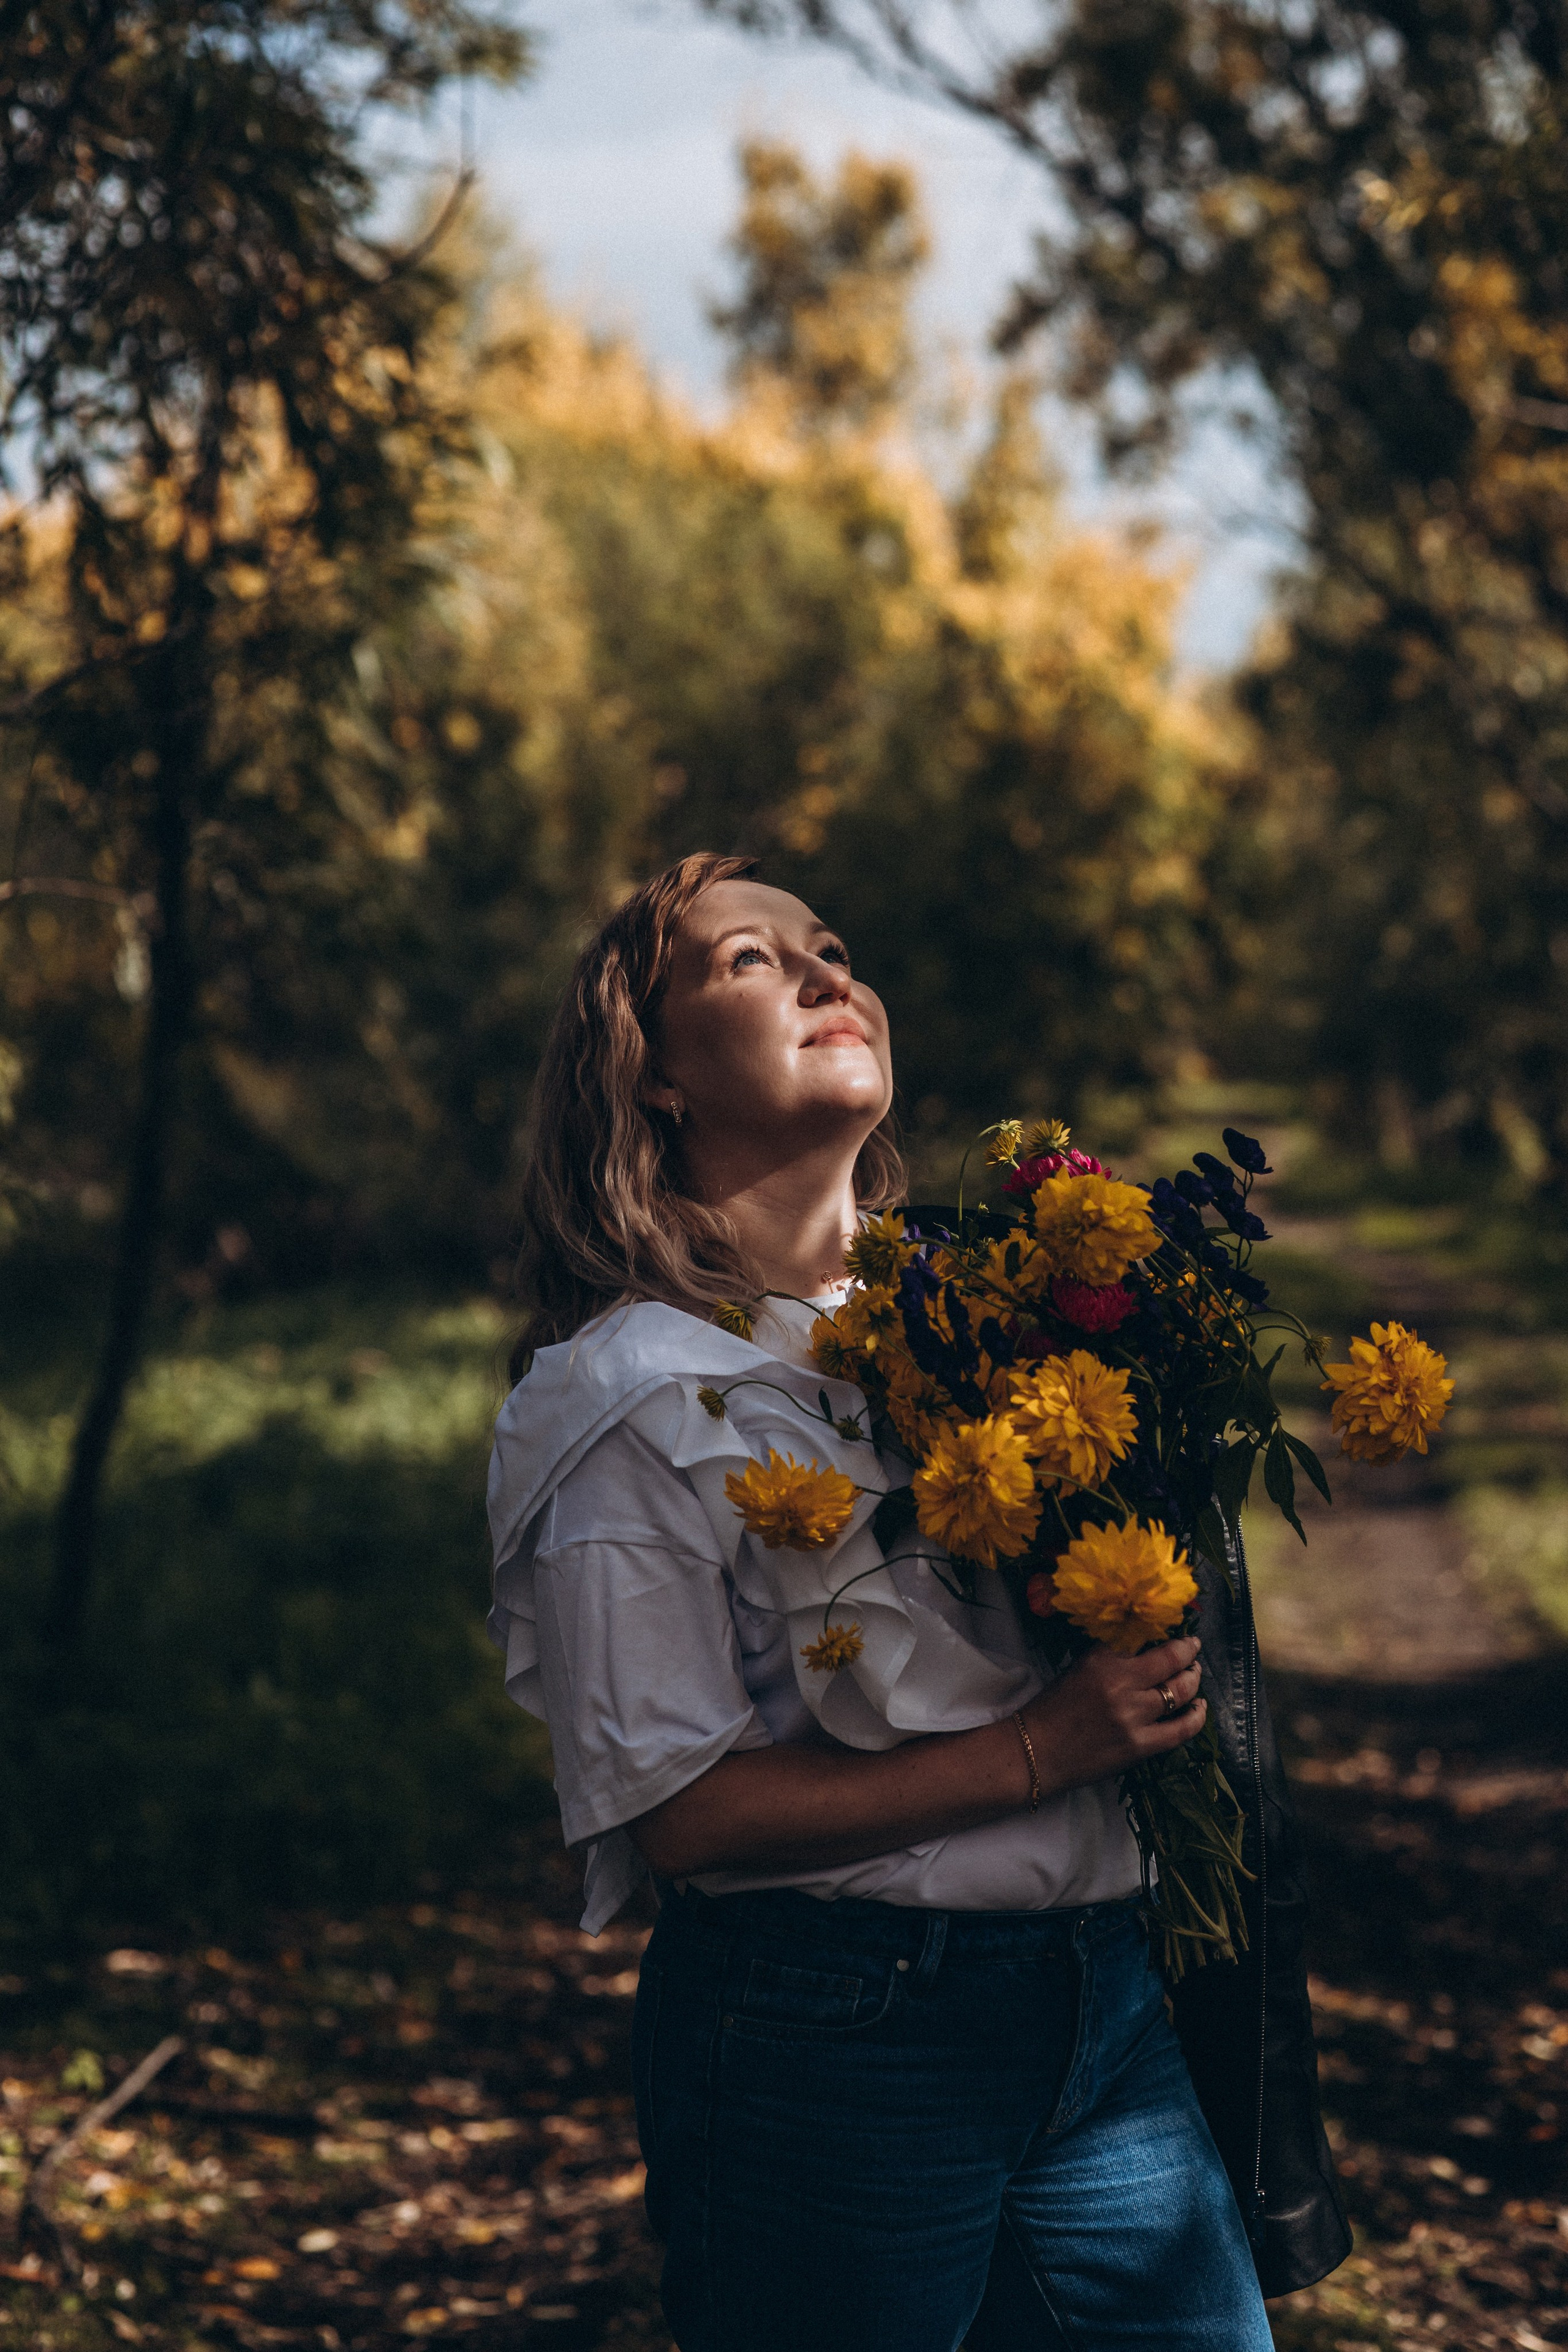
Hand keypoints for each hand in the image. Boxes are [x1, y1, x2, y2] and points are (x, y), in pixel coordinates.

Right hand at [1022, 1636, 1205, 1796]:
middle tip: (1192, 1651)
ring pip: (1180, 1692)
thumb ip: (1111, 1657)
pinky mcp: (1139, 1746)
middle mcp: (1119, 1683)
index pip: (1145, 1640)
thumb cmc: (1051, 1710)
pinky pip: (1180, 1730)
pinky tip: (1201, 1708)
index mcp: (1101, 1659)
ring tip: (1195, 1675)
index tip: (1178, 1635)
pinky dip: (1196, 1717)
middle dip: (1188, 1653)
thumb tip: (1146, 1648)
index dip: (1166, 1636)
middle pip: (1170, 1661)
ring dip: (1193, 1680)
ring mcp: (1132, 1716)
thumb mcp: (1078, 1669)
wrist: (1034, 1753)